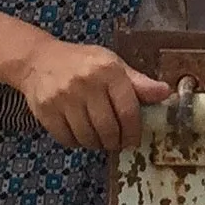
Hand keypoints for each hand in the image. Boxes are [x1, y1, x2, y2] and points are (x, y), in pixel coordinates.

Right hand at [13, 39, 170, 151]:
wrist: (39, 60)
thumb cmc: (83, 64)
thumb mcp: (113, 65)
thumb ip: (138, 83)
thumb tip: (166, 93)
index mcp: (108, 70)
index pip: (128, 110)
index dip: (134, 131)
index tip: (134, 140)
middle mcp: (85, 83)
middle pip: (108, 129)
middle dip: (116, 142)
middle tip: (117, 142)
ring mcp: (63, 97)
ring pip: (88, 137)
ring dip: (97, 144)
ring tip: (100, 138)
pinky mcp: (46, 111)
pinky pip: (68, 139)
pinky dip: (77, 143)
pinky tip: (81, 134)